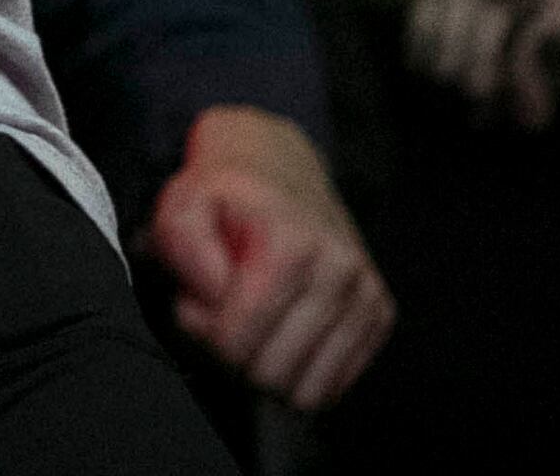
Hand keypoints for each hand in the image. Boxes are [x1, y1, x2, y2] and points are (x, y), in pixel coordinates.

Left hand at [150, 105, 395, 410]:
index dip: (202, 334)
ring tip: (250, 324)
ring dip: (268, 368)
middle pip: (273, 374)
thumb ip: (185, 254)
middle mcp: (339, 271)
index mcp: (291, 245)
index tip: (194, 305)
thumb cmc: (223, 197)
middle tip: (219, 316)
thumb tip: (215, 307)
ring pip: (308, 392)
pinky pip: (335, 386)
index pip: (237, 343)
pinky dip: (301, 371)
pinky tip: (281, 331)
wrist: (277, 167)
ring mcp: (365, 296)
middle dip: (233, 358)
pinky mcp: (379, 316)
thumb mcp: (181, 207)